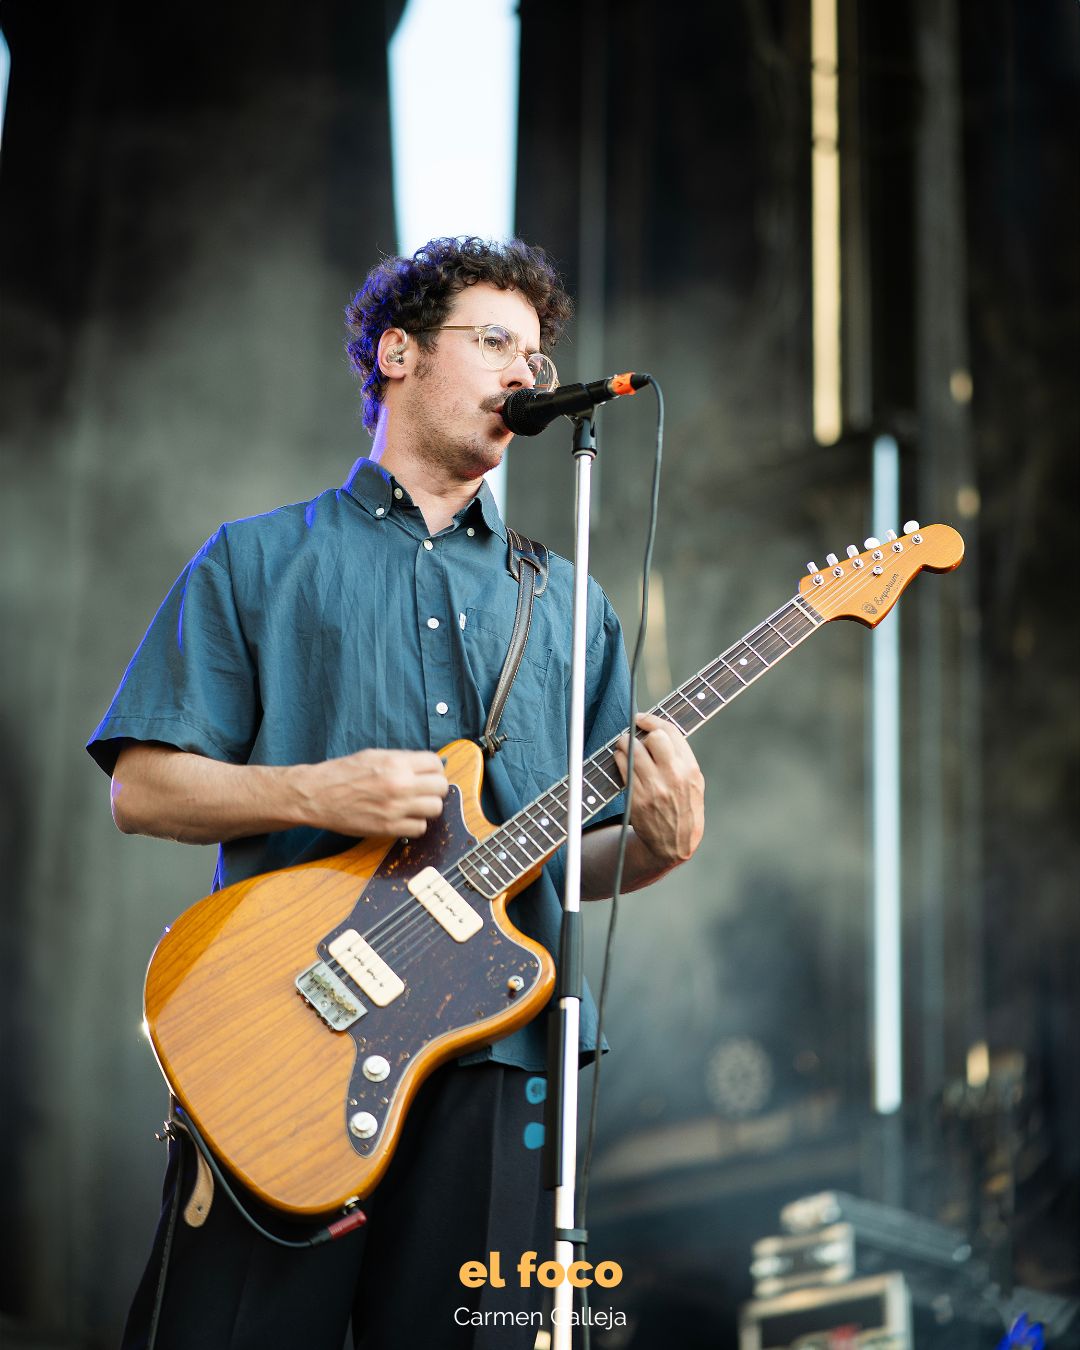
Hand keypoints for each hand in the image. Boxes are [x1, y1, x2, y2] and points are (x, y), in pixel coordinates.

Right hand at [294, 748, 448, 837]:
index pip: (436, 764)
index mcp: (396, 763)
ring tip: (415, 804)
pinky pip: (420, 828)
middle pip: (441, 787)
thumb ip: (402, 760)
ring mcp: (395, 808)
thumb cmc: (342, 773)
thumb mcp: (374, 755)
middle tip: (424, 790)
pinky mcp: (388, 828)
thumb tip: (425, 766)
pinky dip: (416, 824)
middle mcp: (399, 785)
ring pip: (435, 809)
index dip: (434, 768)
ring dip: (428, 807)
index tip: (428, 773)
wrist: (316, 795)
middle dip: (434, 787)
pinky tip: (405, 818)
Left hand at [612, 713, 704, 865]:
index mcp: (691, 769)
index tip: (641, 718)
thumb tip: (657, 730)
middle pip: (653, 738)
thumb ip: (681, 758)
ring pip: (633, 750)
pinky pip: (623, 768)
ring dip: (624, 743)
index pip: (671, 733)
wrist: (674, 843)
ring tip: (624, 745)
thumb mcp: (694, 782)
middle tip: (633, 733)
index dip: (652, 720)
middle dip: (639, 731)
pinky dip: (619, 759)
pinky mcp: (637, 798)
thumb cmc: (683, 807)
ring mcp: (655, 788)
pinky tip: (621, 760)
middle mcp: (674, 777)